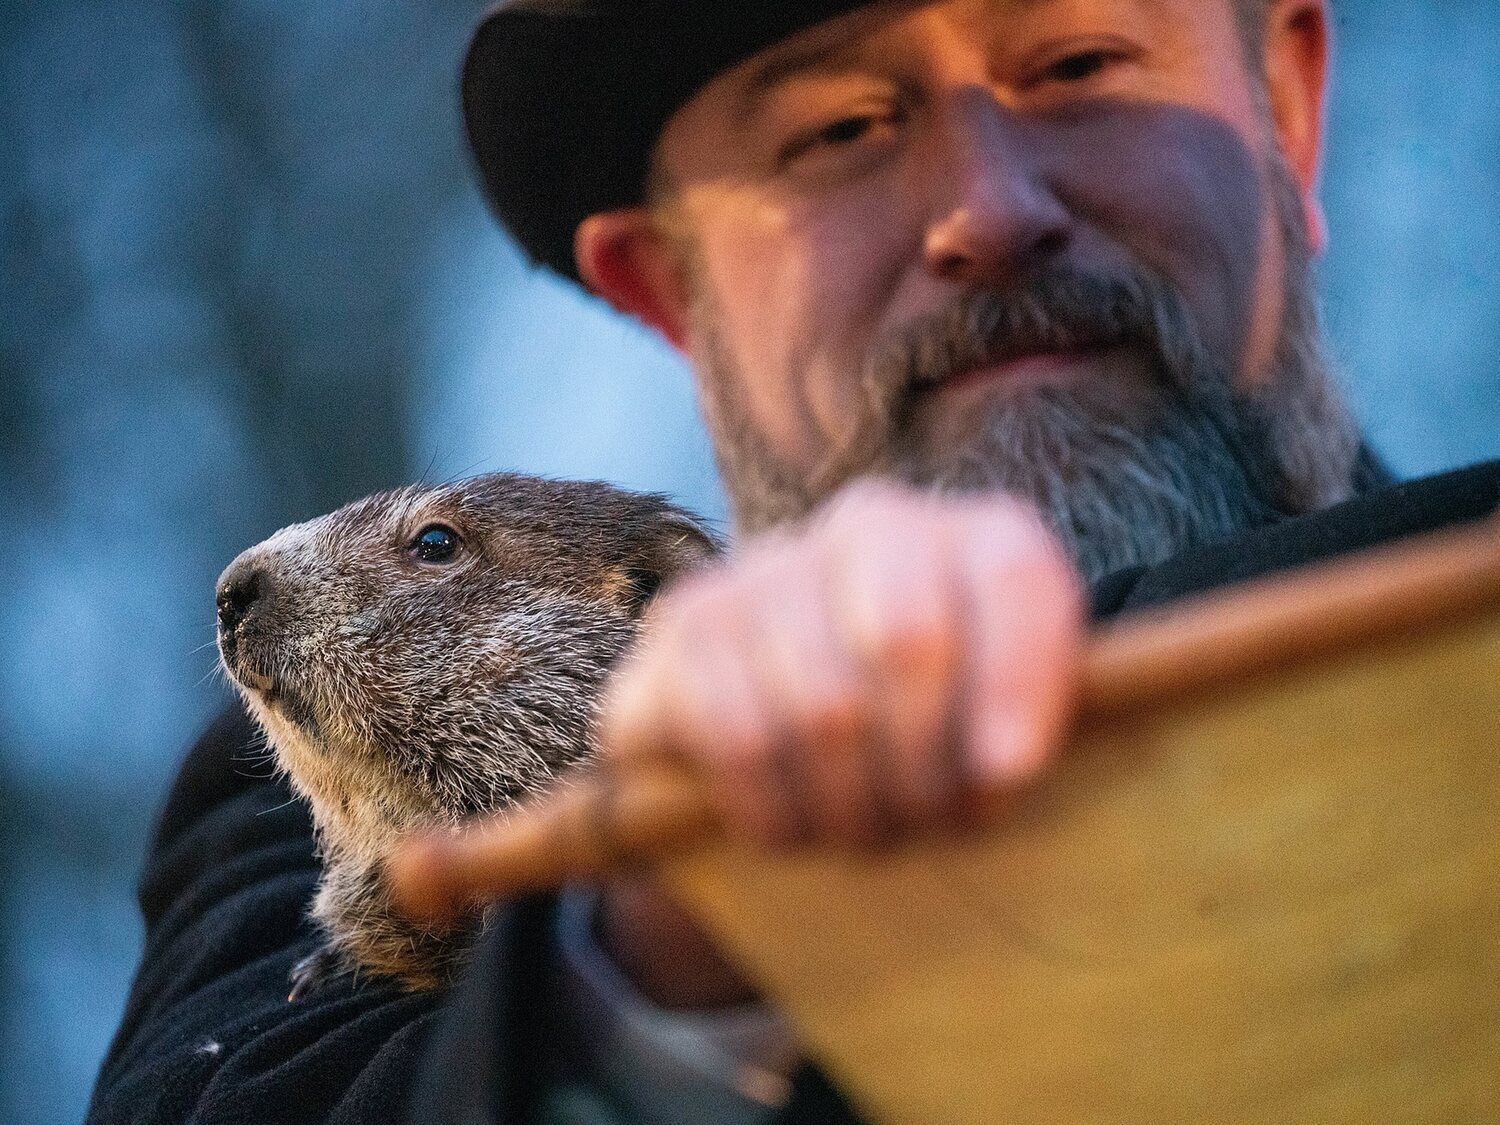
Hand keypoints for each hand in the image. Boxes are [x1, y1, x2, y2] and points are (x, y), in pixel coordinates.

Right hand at [593, 481, 1082, 1008]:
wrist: (803, 724)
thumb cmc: (937, 736)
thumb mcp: (1014, 729)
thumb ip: (1031, 731)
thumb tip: (998, 764)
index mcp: (975, 538)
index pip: (1015, 580)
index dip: (1020, 687)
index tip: (1008, 777)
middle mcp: (871, 525)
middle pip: (907, 644)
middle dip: (925, 768)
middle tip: (928, 824)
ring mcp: (770, 564)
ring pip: (819, 704)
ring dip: (850, 803)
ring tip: (866, 832)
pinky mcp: (685, 621)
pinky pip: (733, 733)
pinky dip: (772, 805)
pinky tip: (793, 824)